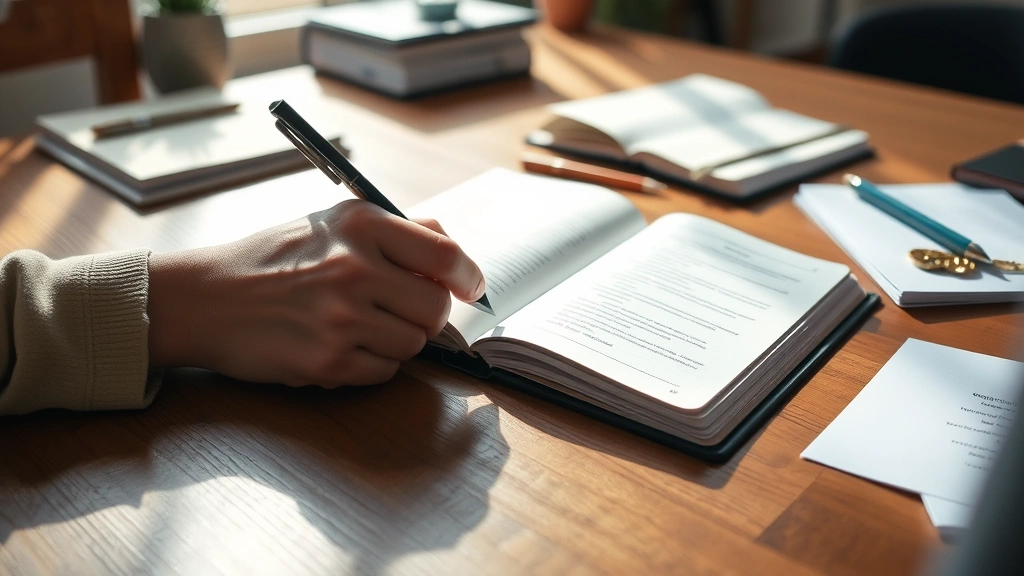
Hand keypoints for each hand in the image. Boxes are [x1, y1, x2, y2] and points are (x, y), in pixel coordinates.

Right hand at [146, 200, 484, 386]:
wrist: (204, 298)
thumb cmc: (273, 259)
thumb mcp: (331, 222)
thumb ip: (395, 231)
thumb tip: (453, 252)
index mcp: (361, 225)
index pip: (446, 256)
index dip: (468, 278)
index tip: (470, 289)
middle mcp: (354, 268)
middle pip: (435, 309)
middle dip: (425, 316)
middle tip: (398, 311)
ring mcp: (340, 317)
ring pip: (413, 344)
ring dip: (395, 342)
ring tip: (356, 326)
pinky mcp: (327, 360)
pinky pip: (384, 372)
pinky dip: (371, 365)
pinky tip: (338, 346)